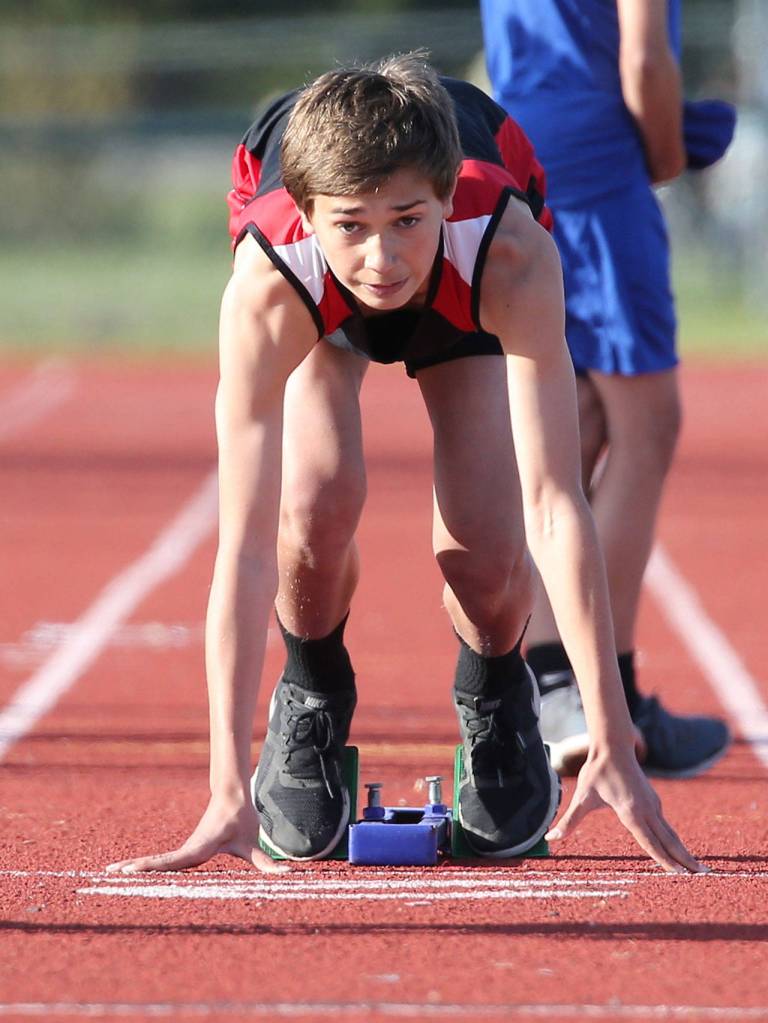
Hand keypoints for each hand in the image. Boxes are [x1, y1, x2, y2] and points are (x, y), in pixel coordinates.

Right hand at [105, 794, 288, 874]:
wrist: (233, 795)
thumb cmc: (242, 819)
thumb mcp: (252, 842)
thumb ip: (266, 862)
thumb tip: (286, 875)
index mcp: (199, 848)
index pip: (173, 861)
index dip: (154, 867)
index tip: (133, 870)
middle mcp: (189, 849)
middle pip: (158, 862)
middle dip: (136, 869)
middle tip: (110, 874)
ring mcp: (186, 849)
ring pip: (158, 860)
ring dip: (136, 867)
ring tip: (110, 872)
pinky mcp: (188, 849)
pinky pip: (164, 860)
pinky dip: (148, 865)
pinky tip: (132, 871)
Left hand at [546, 747, 705, 873]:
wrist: (613, 747)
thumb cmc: (596, 772)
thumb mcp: (581, 797)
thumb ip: (569, 821)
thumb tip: (550, 838)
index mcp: (631, 812)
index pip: (650, 842)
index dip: (665, 861)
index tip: (681, 875)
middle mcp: (647, 810)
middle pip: (669, 840)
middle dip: (686, 860)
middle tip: (704, 876)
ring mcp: (653, 805)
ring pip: (670, 834)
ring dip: (684, 851)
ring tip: (698, 869)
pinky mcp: (654, 802)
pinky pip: (666, 826)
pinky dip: (675, 841)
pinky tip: (680, 852)